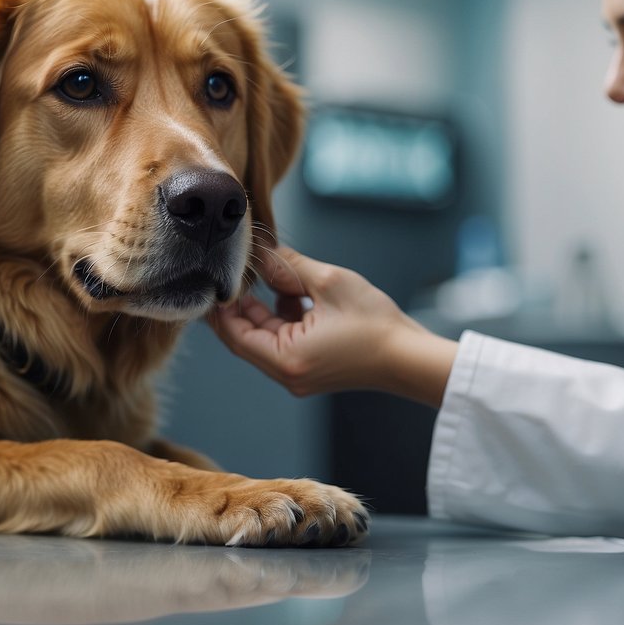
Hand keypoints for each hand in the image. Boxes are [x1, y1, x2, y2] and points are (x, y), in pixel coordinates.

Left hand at [207, 247, 456, 406]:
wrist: (409, 357)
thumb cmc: (374, 322)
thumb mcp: (328, 283)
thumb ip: (289, 266)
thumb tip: (261, 250)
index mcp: (285, 359)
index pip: (234, 334)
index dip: (221, 307)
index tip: (213, 279)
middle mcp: (286, 373)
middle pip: (246, 337)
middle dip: (241, 304)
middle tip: (233, 271)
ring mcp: (298, 374)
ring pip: (265, 337)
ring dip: (264, 307)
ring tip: (275, 275)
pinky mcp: (310, 368)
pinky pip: (283, 341)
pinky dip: (284, 317)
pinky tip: (298, 292)